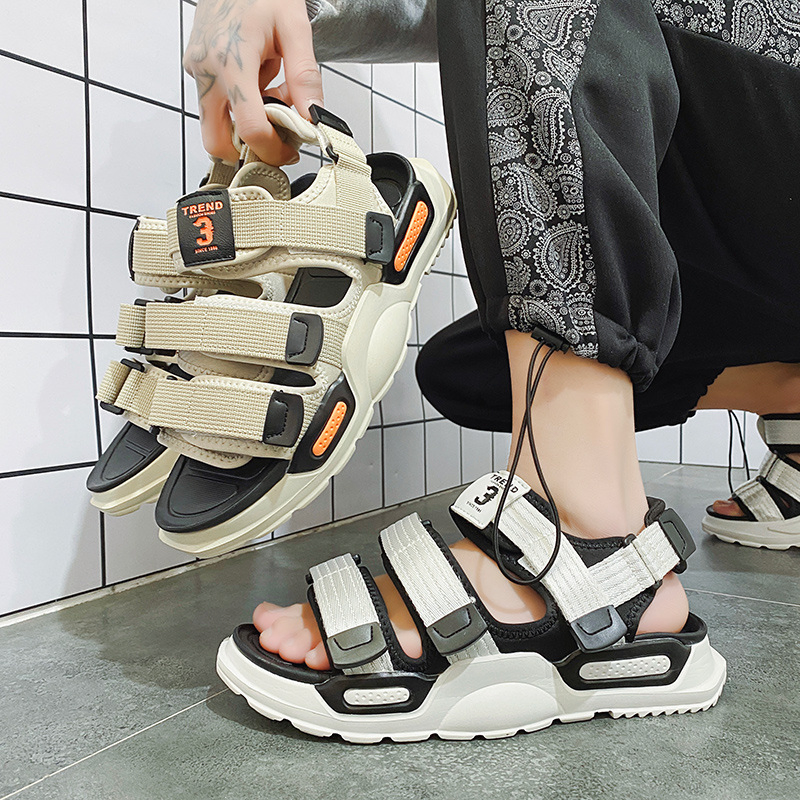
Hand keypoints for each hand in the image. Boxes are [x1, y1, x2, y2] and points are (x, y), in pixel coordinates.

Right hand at [184, 0, 323, 164]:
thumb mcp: (294, 27)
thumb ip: (305, 76)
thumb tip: (313, 116)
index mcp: (232, 61)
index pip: (249, 128)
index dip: (273, 149)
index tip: (291, 150)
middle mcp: (207, 70)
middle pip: (217, 141)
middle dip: (249, 150)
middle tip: (277, 141)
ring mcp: (196, 70)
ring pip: (216, 125)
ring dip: (246, 125)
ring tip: (273, 98)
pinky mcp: (195, 69)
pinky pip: (216, 104)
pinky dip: (240, 106)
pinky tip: (259, 82)